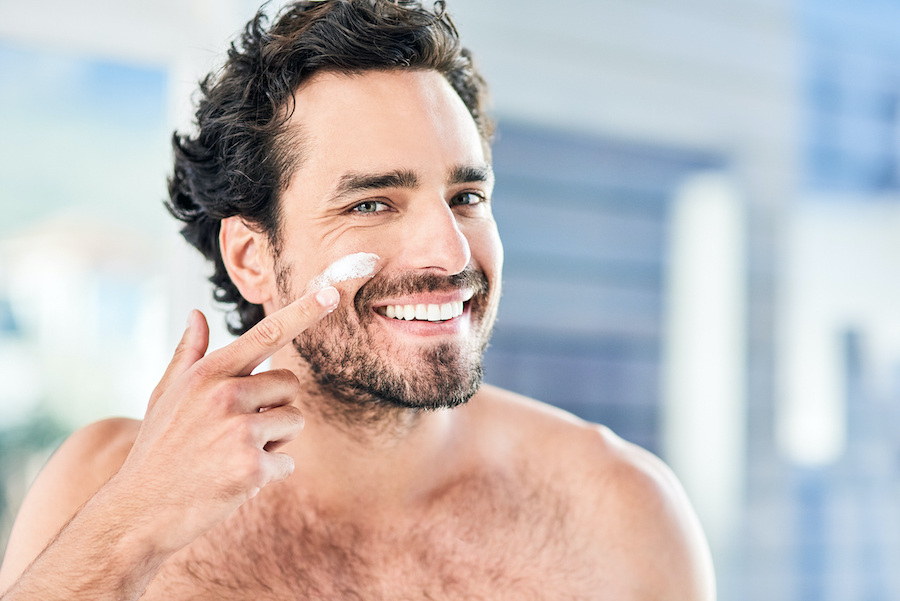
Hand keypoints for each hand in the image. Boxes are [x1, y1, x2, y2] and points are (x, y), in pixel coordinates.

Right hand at [110, 287, 339, 555]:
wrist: (139, 510)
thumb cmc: (158, 449)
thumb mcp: (165, 395)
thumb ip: (189, 354)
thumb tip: (197, 314)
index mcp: (208, 373)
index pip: (267, 334)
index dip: (304, 311)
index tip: (333, 291)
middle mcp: (225, 394)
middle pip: (291, 386)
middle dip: (277, 409)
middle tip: (237, 434)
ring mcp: (239, 430)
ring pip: (294, 423)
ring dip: (276, 443)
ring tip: (232, 456)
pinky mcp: (252, 466)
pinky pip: (288, 462)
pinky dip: (269, 475)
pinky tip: (234, 481)